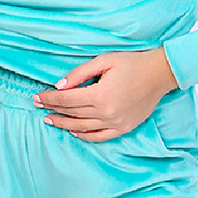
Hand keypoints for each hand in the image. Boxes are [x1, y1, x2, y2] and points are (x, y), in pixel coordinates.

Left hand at [33, 47, 178, 141]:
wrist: (160, 74)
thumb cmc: (132, 63)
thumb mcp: (104, 61)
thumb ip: (80, 74)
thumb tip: (59, 86)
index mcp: (100, 94)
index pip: (66, 99)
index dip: (49, 98)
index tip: (37, 97)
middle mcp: (107, 112)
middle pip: (72, 113)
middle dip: (53, 108)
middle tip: (37, 106)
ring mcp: (116, 122)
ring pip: (82, 127)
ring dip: (64, 124)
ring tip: (50, 120)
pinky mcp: (124, 127)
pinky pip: (100, 136)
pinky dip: (85, 135)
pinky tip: (73, 131)